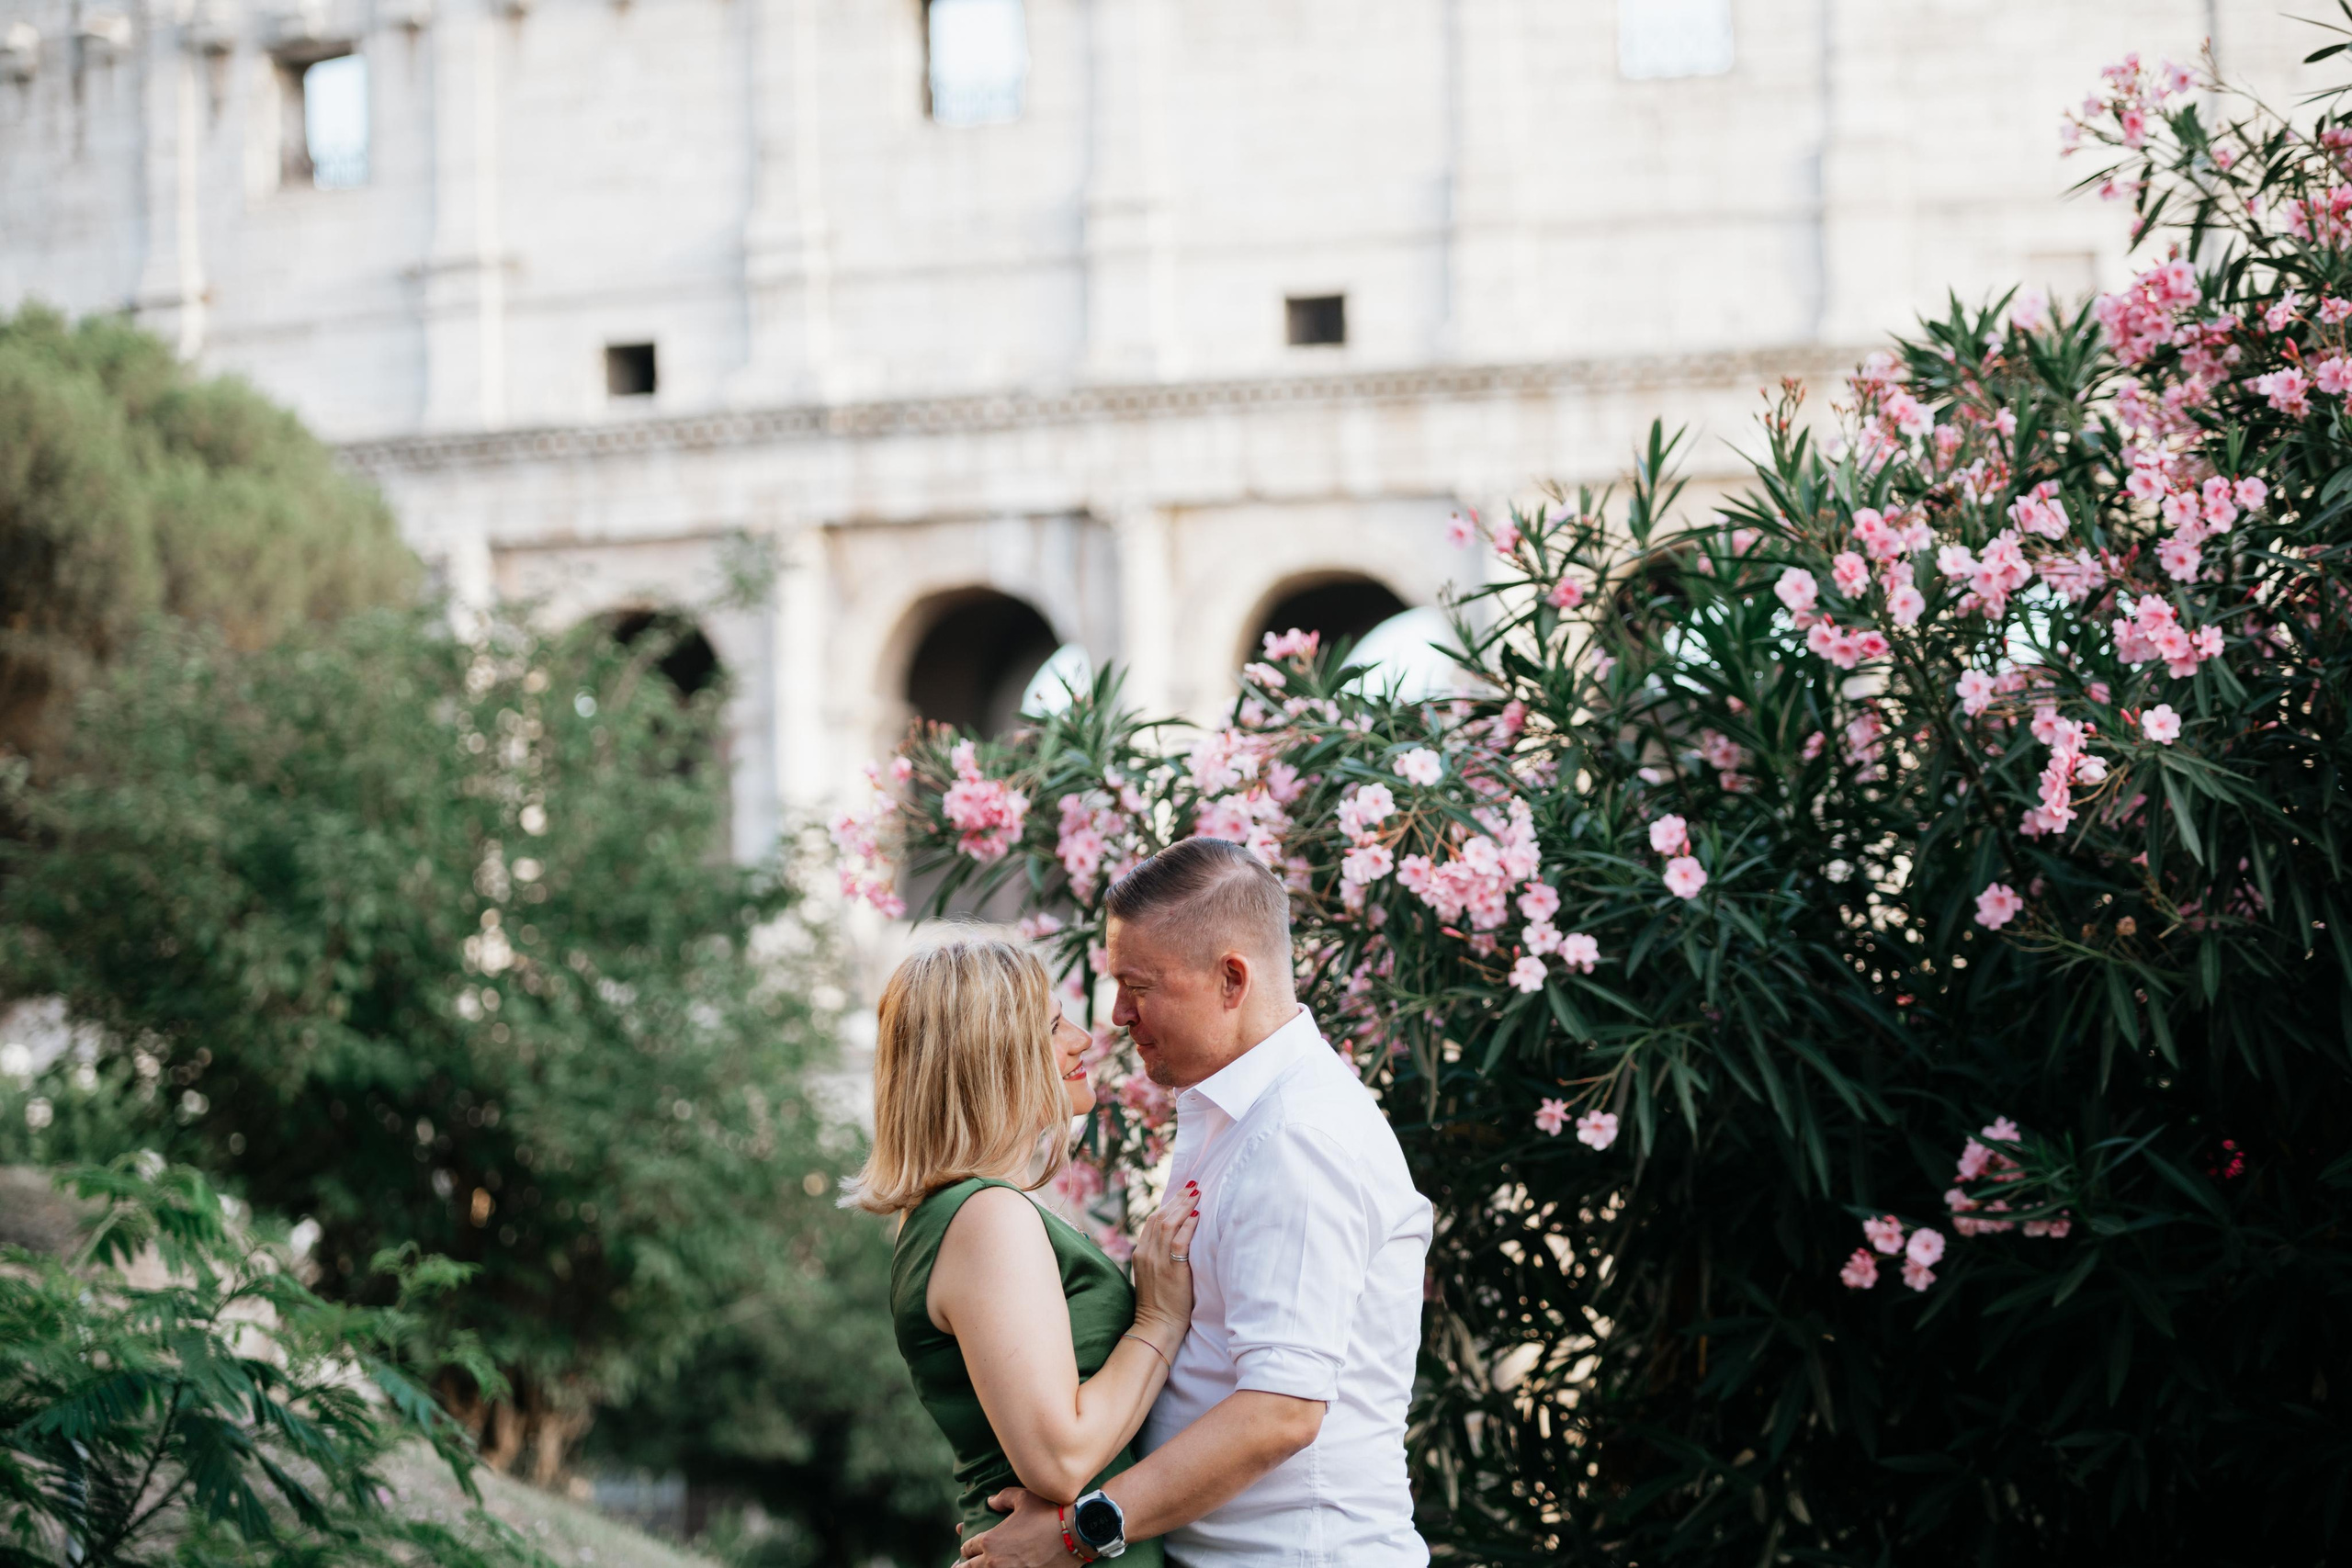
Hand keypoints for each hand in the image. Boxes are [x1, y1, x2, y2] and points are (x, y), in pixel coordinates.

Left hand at [959, 1487, 1071, 1564]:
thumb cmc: (1047, 1515)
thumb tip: (990, 1501)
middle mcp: (993, 1562)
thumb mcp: (1024, 1498)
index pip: (967, 1548)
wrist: (1073, 1536)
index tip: (965, 1549)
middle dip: (962, 1567)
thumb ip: (1003, 1497)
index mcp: (990, 1540)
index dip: (965, 1548)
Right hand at [1127, 1180, 1200, 1344]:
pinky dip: (1188, 1226)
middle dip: (1177, 1199)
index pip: (1153, 1220)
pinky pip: (1179, 1241)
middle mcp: (1146, 1253)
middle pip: (1159, 1217)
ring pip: (1168, 1224)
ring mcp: (1156, 1261)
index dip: (1168, 1204)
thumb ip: (1160, 1256)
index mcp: (1140, 1253)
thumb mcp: (1153, 1275)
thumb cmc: (1159, 1304)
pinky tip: (1198, 1217)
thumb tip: (1176, 1239)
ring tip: (1198, 1195)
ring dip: (1184, 1207)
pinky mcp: (1170, 1270)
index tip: (1182, 1193)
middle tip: (1193, 1187)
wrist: (1156, 1327)